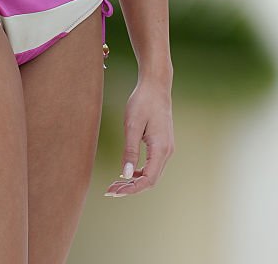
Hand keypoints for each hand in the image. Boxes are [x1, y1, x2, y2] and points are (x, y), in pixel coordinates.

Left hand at [104, 76, 173, 196]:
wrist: (156, 86)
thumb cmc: (142, 102)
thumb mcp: (132, 125)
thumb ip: (130, 151)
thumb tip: (126, 174)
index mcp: (161, 148)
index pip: (149, 180)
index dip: (132, 189)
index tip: (114, 192)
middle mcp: (167, 151)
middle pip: (150, 180)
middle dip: (131, 188)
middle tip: (110, 190)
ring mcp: (166, 148)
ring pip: (152, 173)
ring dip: (135, 181)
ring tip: (115, 183)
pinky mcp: (162, 144)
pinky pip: (152, 164)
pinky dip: (140, 172)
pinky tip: (127, 172)